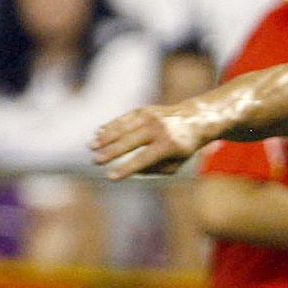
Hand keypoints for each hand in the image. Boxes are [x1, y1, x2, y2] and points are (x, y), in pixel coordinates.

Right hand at [91, 104, 213, 179]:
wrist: (195, 120)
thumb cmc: (184, 148)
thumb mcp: (176, 164)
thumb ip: (155, 169)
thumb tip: (132, 170)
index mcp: (169, 145)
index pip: (143, 159)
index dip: (126, 169)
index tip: (110, 177)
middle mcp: (158, 129)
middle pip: (129, 142)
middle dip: (111, 152)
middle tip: (95, 161)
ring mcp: (150, 117)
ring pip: (123, 128)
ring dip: (106, 137)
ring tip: (92, 147)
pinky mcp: (144, 110)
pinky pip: (124, 118)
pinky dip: (111, 126)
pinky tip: (99, 133)